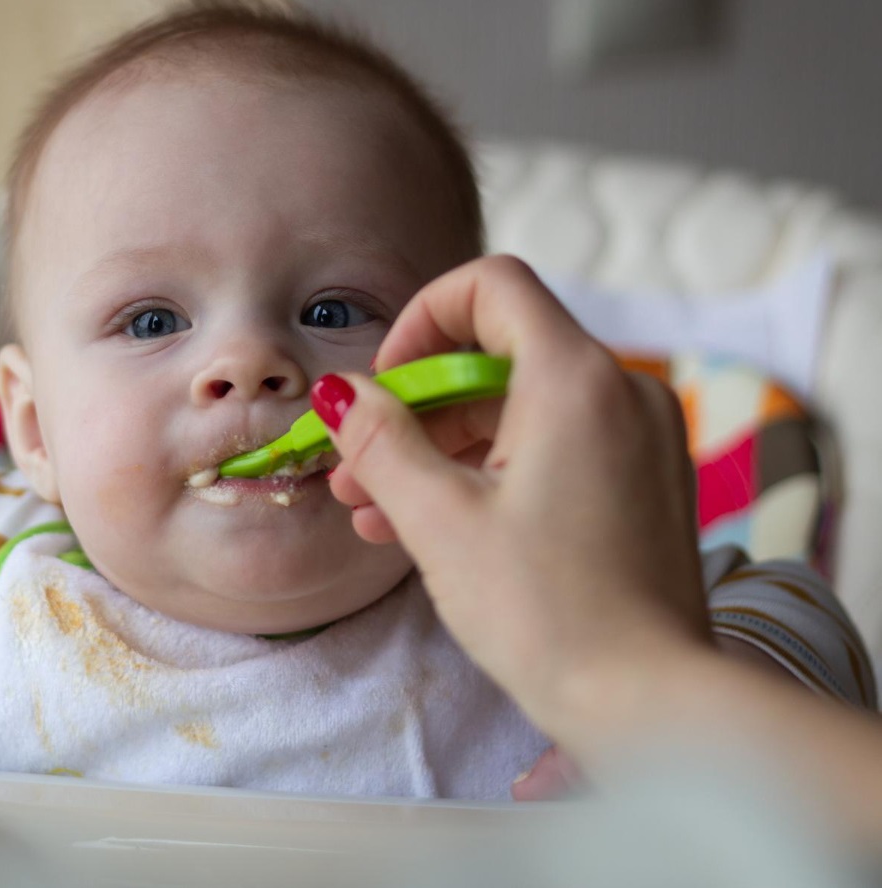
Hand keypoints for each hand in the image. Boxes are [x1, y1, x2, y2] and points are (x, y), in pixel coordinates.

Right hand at [314, 255, 714, 747]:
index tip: (385, 385)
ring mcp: (639, 437)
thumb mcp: (440, 520)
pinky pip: (553, 446)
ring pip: (520, 408)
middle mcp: (620, 390)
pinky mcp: (641, 482)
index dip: (422, 319)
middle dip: (417, 404)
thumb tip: (339, 393)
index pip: (491, 285)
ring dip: (442, 447)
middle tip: (357, 464)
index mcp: (575, 378)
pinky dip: (491, 470)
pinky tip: (428, 527)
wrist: (649, 703)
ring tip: (373, 509)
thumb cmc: (546, 612)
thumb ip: (381, 442)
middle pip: (498, 354)